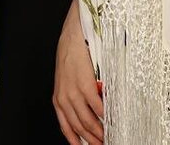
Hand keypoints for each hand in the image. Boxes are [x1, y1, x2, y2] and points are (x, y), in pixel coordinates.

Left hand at [53, 3, 103, 144]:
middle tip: (104, 143)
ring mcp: (73, 93)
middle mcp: (64, 98)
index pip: (66, 128)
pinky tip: (111, 120)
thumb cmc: (71, 56)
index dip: (77, 142)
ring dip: (99, 133)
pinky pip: (97, 107)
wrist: (73, 36)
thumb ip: (73, 99)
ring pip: (88, 121)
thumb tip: (87, 114)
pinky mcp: (85, 85)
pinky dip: (105, 116)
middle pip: (79, 128)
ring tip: (109, 137)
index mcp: (58, 99)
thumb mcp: (66, 81)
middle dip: (92, 140)